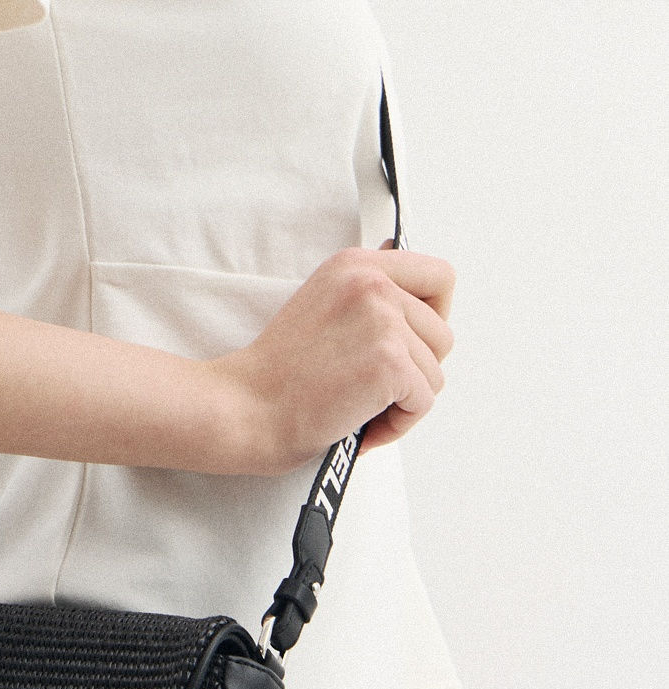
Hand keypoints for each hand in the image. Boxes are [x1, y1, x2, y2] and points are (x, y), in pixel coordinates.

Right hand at [206, 239, 455, 475]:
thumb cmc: (278, 371)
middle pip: (442, 334)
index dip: (435, 316)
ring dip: (403, 401)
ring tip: (359, 405)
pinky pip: (424, 403)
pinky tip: (362, 421)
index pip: (438, 276)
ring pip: (435, 373)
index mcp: (355, 265)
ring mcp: (382, 321)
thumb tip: (417, 298)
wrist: (246, 406)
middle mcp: (372, 283)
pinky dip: (397, 424)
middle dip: (415, 370)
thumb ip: (368, 295)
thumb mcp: (323, 304)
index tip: (410, 340)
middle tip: (371, 385)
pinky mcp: (389, 363)